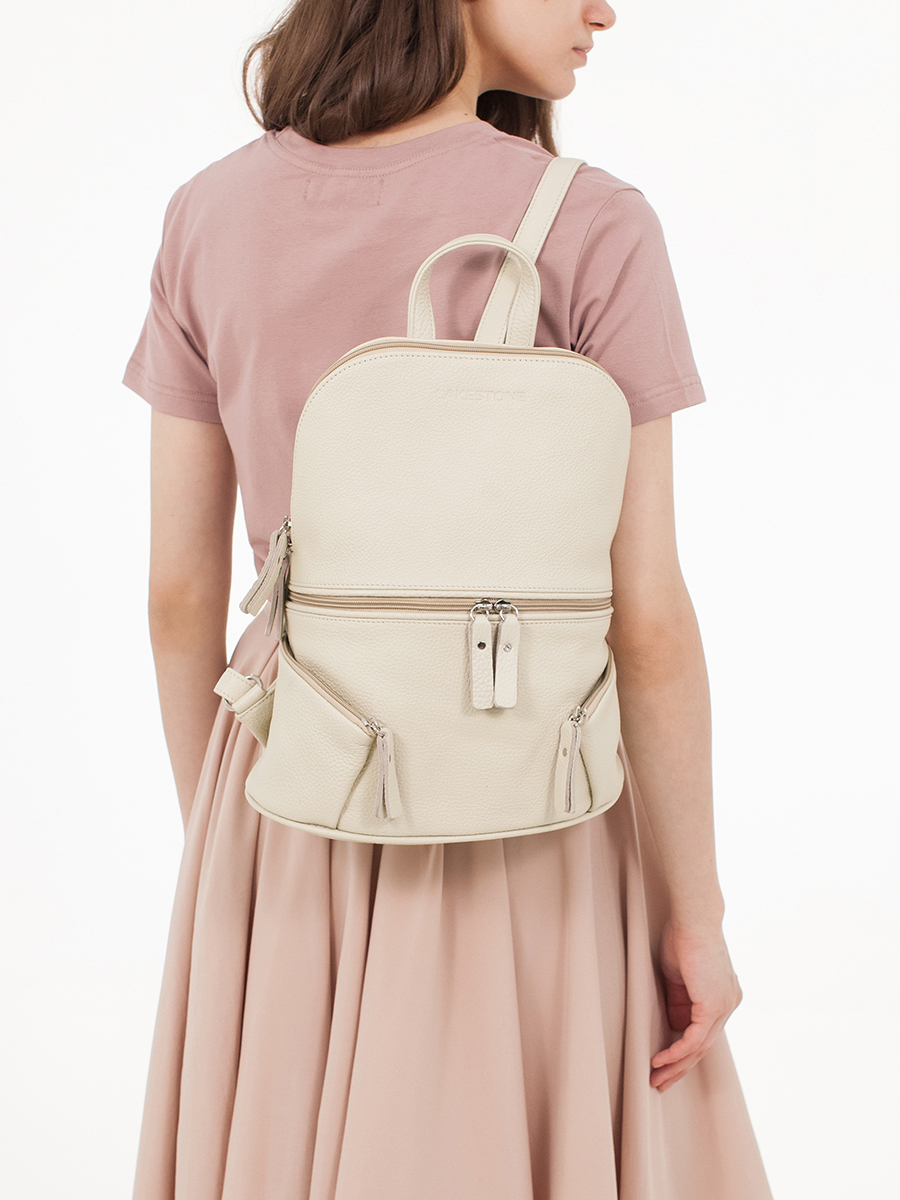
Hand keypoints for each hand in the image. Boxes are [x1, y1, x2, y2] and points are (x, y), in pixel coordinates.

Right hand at [649, 921, 742, 1091]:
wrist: (694, 920)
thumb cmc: (683, 938)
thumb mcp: (679, 976)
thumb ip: (679, 1001)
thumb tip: (674, 1025)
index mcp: (724, 996)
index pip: (704, 1032)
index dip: (684, 1051)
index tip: (665, 1064)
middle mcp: (729, 1004)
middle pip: (703, 1047)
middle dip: (680, 1067)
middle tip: (661, 1082)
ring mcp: (724, 1007)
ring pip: (699, 1048)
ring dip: (675, 1066)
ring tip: (656, 1078)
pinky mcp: (713, 1006)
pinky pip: (693, 1039)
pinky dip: (676, 1052)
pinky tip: (661, 1060)